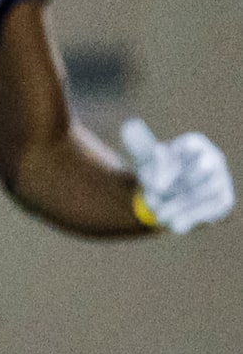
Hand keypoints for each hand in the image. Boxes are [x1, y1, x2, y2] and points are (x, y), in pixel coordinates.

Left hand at [122, 120, 232, 234]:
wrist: (169, 198)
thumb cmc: (157, 174)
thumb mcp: (145, 160)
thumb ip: (139, 144)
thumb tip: (129, 127)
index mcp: (194, 144)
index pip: (186, 147)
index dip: (168, 167)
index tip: (151, 185)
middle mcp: (213, 158)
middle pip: (200, 170)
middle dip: (175, 187)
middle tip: (151, 201)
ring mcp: (221, 179)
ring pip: (205, 191)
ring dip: (180, 205)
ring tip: (158, 216)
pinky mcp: (224, 200)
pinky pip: (213, 208)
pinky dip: (193, 217)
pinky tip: (174, 226)